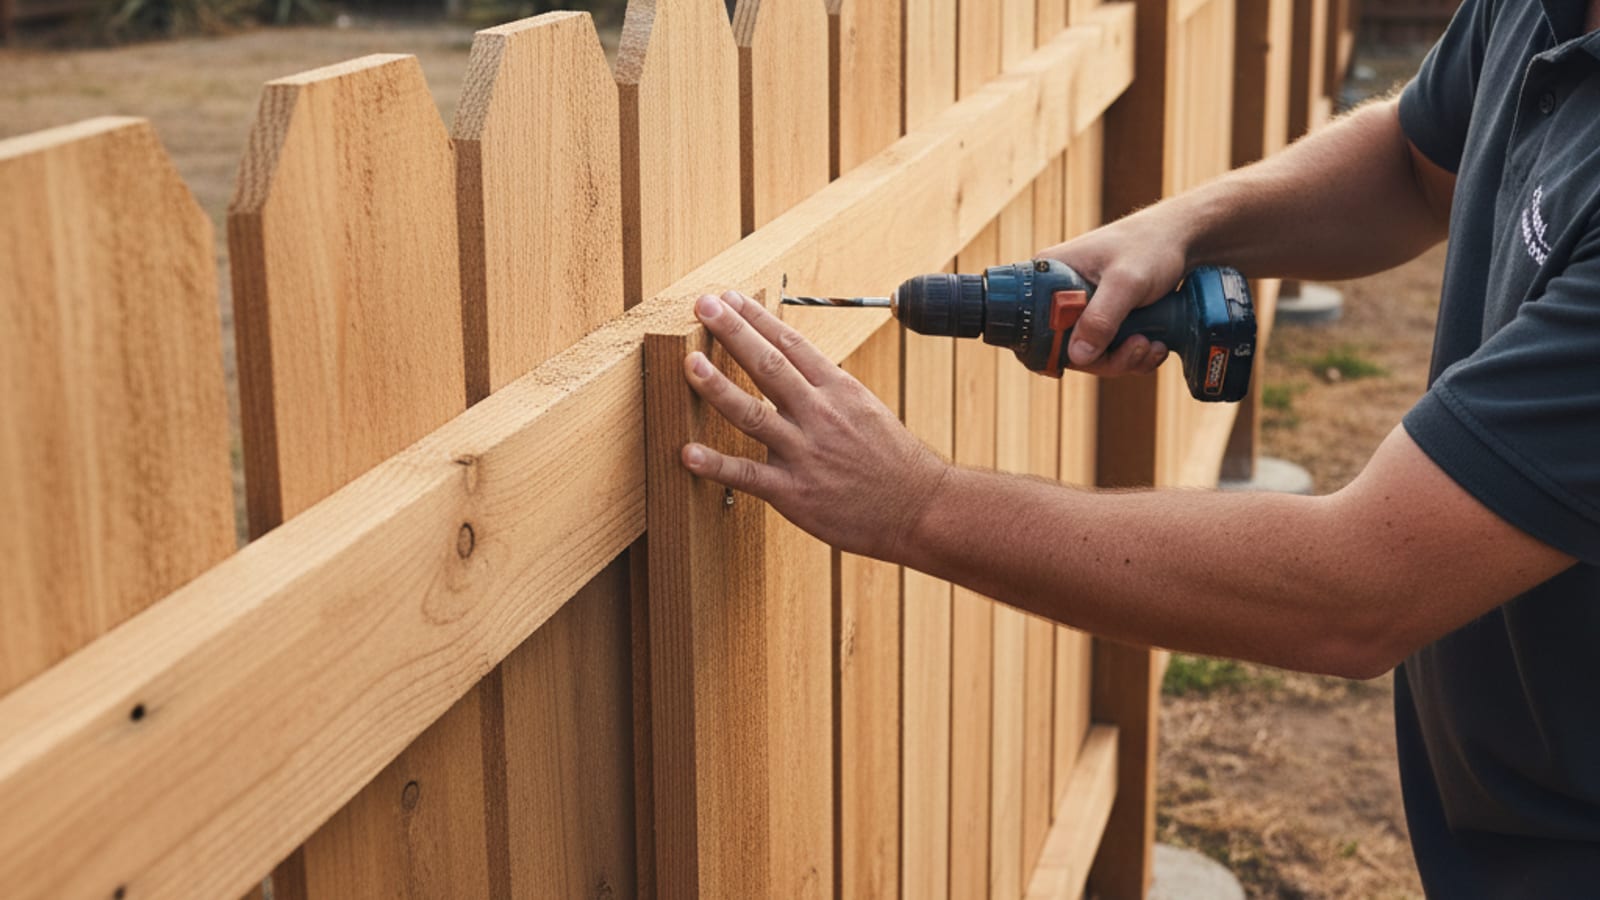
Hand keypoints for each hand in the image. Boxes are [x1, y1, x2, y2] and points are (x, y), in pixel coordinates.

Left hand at [679, 291, 951, 561]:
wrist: (922, 508)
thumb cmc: (894, 461)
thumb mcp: (866, 409)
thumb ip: (827, 389)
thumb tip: (794, 365)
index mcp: (838, 390)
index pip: (791, 344)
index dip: (756, 318)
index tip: (729, 299)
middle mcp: (820, 415)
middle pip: (769, 365)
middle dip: (733, 332)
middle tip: (704, 306)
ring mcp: (805, 453)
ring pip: (753, 414)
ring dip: (718, 387)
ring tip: (689, 363)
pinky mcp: (795, 492)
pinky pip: (748, 475)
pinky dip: (717, 464)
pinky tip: (688, 452)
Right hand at [1036, 206, 1193, 374]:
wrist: (1183, 238)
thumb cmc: (1151, 246)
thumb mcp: (1125, 283)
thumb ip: (1100, 319)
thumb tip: (1077, 357)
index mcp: (1048, 277)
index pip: (1039, 329)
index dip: (1062, 351)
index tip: (1097, 355)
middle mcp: (1060, 295)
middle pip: (1068, 348)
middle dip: (1107, 358)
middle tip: (1139, 346)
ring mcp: (1083, 308)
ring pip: (1093, 353)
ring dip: (1127, 359)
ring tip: (1153, 345)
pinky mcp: (1104, 318)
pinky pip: (1110, 350)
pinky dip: (1134, 355)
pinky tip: (1155, 345)